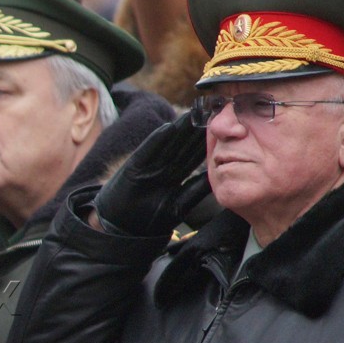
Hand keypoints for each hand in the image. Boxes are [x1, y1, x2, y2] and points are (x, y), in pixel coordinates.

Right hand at [93, 108, 208, 236]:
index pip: (192, 157)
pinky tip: (167, 129)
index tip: (222, 129)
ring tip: (192, 114)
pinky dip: (156, 140)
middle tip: (211, 112)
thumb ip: (194, 191)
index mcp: (173, 176)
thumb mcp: (177, 206)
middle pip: (181, 146)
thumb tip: (215, 179)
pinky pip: (147, 152)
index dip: (206, 143)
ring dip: (179, 129)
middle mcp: (161, 168)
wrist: (121, 230)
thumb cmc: (148, 221)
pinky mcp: (133, 168)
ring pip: (167, 145)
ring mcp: (147, 166)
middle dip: (195, 131)